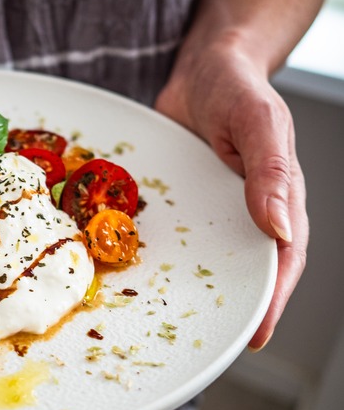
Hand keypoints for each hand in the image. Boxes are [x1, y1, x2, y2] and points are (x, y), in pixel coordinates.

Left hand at [155, 41, 308, 350]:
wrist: (203, 68)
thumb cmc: (238, 88)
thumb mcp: (259, 121)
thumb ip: (271, 171)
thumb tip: (279, 227)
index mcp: (277, 199)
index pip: (281, 260)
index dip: (270, 301)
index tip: (254, 336)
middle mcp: (241, 211)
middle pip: (237, 268)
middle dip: (222, 306)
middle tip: (197, 340)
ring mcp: (207, 208)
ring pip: (199, 256)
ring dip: (182, 285)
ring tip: (157, 319)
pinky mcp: (177, 199)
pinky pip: (166, 231)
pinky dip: (152, 251)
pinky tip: (128, 269)